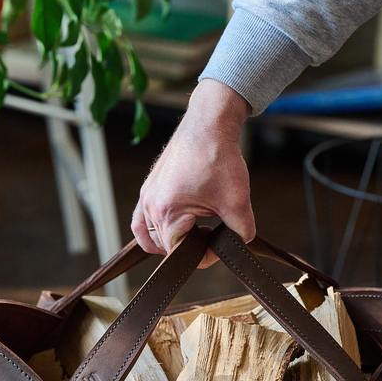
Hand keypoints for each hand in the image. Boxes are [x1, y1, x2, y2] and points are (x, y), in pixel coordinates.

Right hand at [131, 79, 253, 266]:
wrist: (209, 123)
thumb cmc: (218, 158)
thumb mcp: (237, 202)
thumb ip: (240, 231)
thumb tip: (239, 245)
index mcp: (167, 213)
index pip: (179, 252)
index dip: (202, 257)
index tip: (219, 248)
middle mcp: (150, 205)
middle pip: (164, 245)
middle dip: (188, 248)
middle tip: (210, 240)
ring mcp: (146, 195)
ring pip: (147, 234)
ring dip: (167, 242)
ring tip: (190, 240)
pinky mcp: (149, 186)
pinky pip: (141, 218)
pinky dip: (151, 230)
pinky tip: (169, 229)